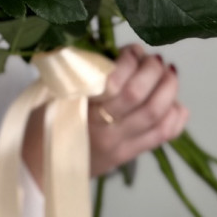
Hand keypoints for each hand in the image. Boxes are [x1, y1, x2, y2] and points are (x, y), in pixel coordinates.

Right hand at [22, 44, 188, 188]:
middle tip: (153, 58)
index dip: (129, 61)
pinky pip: (161, 137)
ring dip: (168, 90)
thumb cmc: (43, 121)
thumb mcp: (53, 91)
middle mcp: (103, 129)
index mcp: (80, 108)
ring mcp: (119, 145)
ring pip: (156, 116)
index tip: (131, 49)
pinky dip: (175, 119)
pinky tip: (177, 104)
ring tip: (168, 72)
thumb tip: (114, 53)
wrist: (39, 166)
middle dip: (153, 71)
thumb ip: (81, 73)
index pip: (114, 82)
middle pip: (139, 97)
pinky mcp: (128, 156)